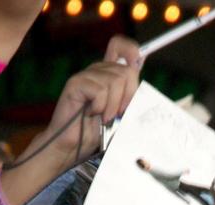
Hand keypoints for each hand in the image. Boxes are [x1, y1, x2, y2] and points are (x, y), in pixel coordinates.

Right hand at [41, 36, 140, 160]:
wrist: (71, 147)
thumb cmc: (94, 133)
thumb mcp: (119, 115)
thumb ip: (129, 99)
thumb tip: (143, 90)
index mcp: (108, 75)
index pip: (120, 46)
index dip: (132, 51)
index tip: (137, 65)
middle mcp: (97, 71)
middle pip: (127, 71)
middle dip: (128, 97)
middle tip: (117, 114)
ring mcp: (86, 76)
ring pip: (115, 81)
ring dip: (113, 106)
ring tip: (103, 118)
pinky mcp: (76, 84)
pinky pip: (100, 90)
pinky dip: (100, 107)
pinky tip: (91, 114)